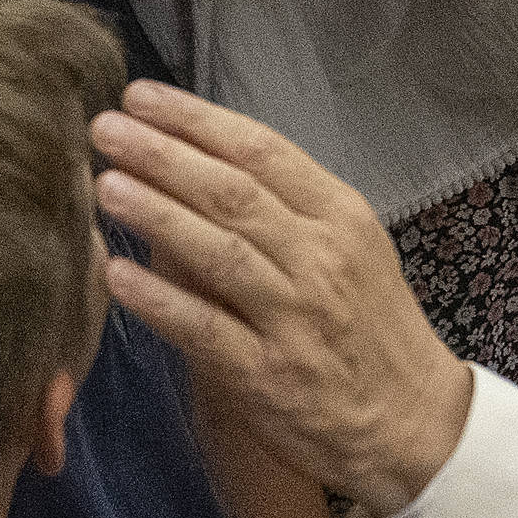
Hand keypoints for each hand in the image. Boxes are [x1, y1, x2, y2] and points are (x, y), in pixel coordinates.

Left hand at [90, 82, 471, 515]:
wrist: (412, 421)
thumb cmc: (369, 323)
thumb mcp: (348, 249)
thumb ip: (283, 208)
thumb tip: (193, 160)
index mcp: (340, 215)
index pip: (261, 150)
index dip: (195, 120)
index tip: (139, 96)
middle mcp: (320, 259)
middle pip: (233, 193)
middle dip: (163, 154)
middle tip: (105, 128)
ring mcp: (295, 318)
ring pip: (218, 253)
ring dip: (156, 215)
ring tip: (105, 185)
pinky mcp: (268, 376)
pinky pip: (205, 330)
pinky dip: (160, 300)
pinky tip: (116, 275)